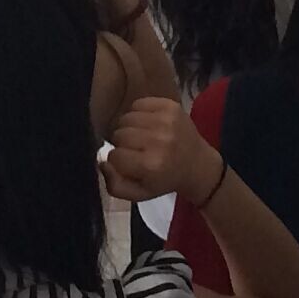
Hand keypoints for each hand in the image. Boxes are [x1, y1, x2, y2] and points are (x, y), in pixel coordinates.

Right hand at [101, 97, 222, 206]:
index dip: (117, 160)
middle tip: (135, 150)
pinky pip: (138, 103)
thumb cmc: (164, 180)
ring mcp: (166, 120)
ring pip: (126, 118)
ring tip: (140, 137)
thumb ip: (114, 184)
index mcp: (151, 165)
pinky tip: (147, 124)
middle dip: (122, 144)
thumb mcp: (139, 194)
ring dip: (128, 128)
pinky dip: (138, 113)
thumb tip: (101, 162)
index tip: (127, 164)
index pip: (114, 156)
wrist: (197, 164)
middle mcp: (159, 141)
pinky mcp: (170, 106)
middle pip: (119, 134)